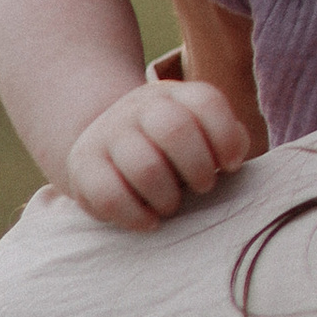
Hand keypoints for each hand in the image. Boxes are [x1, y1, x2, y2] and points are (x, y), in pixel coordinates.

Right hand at [61, 76, 254, 229]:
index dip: (225, 137)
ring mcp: (108, 132)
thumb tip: (234, 154)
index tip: (230, 166)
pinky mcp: (83, 164)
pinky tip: (149, 221)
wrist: (108, 148)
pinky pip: (110, 195)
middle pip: (174, 129)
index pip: (206, 102)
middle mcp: (141, 106)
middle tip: (203, 188)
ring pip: (145, 167)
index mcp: (177, 95)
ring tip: (172, 205)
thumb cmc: (173, 151)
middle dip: (198, 168)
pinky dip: (136, 216)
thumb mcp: (202, 135)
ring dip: (167, 197)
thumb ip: (228, 140)